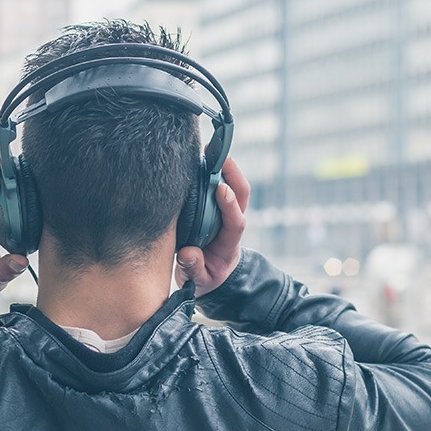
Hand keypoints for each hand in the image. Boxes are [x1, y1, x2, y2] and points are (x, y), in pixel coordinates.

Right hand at [175, 157, 248, 296]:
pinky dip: (212, 169)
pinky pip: (218, 184)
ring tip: (206, 149)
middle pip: (242, 195)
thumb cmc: (205, 276)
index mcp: (229, 243)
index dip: (231, 205)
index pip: (236, 222)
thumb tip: (188, 254)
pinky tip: (197, 157)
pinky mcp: (216, 206)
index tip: (221, 189)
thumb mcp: (199, 281)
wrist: (210, 275)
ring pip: (233, 185)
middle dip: (234, 174)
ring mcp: (225, 212)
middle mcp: (231, 223)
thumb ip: (194, 269)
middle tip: (218, 155)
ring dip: (223, 167)